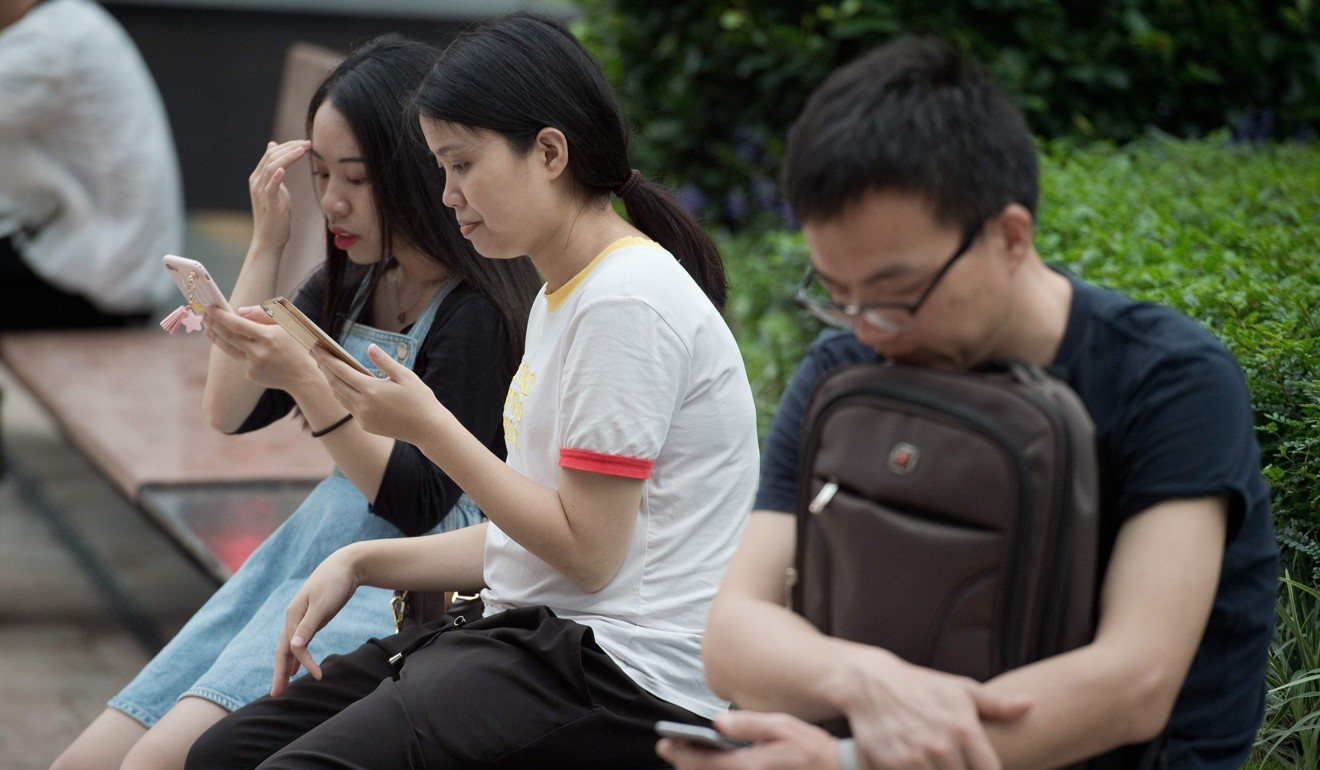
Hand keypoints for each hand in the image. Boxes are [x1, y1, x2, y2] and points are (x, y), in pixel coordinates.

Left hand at [204, 304, 319, 392]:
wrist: (303, 376)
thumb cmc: (297, 345)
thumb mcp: (288, 324)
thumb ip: (264, 314)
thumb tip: (240, 312)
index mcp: (268, 337)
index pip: (238, 324)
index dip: (221, 316)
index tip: (210, 308)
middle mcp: (259, 352)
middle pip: (229, 336)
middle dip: (214, 324)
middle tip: (204, 315)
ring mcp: (253, 365)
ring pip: (229, 348)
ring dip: (216, 337)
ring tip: (208, 328)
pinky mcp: (251, 374)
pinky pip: (241, 359)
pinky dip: (240, 350)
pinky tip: (242, 346)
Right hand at [249, 139, 309, 252]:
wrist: (269, 240)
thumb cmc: (276, 216)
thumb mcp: (277, 190)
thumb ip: (276, 172)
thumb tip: (275, 152)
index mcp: (259, 176)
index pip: (271, 153)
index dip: (288, 145)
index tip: (306, 143)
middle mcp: (257, 181)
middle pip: (271, 156)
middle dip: (290, 147)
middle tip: (308, 143)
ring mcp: (260, 192)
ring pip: (271, 166)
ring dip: (288, 156)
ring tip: (303, 150)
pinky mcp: (268, 203)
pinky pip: (270, 187)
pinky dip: (275, 177)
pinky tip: (283, 169)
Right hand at [271, 546, 360, 695]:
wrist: (345, 565)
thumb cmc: (334, 583)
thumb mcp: (323, 604)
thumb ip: (309, 626)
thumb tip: (294, 647)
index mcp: (293, 615)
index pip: (293, 646)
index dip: (304, 662)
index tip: (318, 676)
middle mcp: (293, 618)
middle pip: (282, 650)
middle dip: (279, 672)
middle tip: (275, 694)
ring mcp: (301, 619)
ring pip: (289, 647)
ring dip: (285, 666)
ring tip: (282, 685)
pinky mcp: (311, 619)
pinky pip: (299, 642)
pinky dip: (296, 656)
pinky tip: (296, 667)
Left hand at [313, 343, 446, 445]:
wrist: (428, 429)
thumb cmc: (420, 399)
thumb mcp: (406, 376)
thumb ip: (384, 362)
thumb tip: (369, 347)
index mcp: (371, 390)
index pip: (341, 370)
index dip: (327, 358)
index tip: (316, 346)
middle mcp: (363, 405)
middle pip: (335, 383)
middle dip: (323, 367)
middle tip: (315, 352)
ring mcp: (363, 417)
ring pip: (339, 396)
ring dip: (330, 381)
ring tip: (325, 367)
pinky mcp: (366, 426)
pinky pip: (349, 407)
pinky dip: (342, 394)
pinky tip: (342, 385)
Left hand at [657, 712, 841, 769]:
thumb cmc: (811, 748)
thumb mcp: (782, 726)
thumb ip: (748, 724)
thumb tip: (717, 722)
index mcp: (749, 765)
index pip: (704, 761)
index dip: (680, 753)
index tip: (663, 744)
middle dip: (684, 762)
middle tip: (667, 749)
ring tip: (684, 757)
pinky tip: (711, 765)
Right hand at [843, 657, 1029, 769]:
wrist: (871, 683)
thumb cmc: (921, 686)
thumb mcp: (960, 689)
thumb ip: (997, 704)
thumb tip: (1031, 705)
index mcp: (965, 729)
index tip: (980, 768)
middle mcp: (942, 745)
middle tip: (955, 762)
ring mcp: (916, 757)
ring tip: (939, 762)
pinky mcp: (892, 765)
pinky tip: (920, 765)